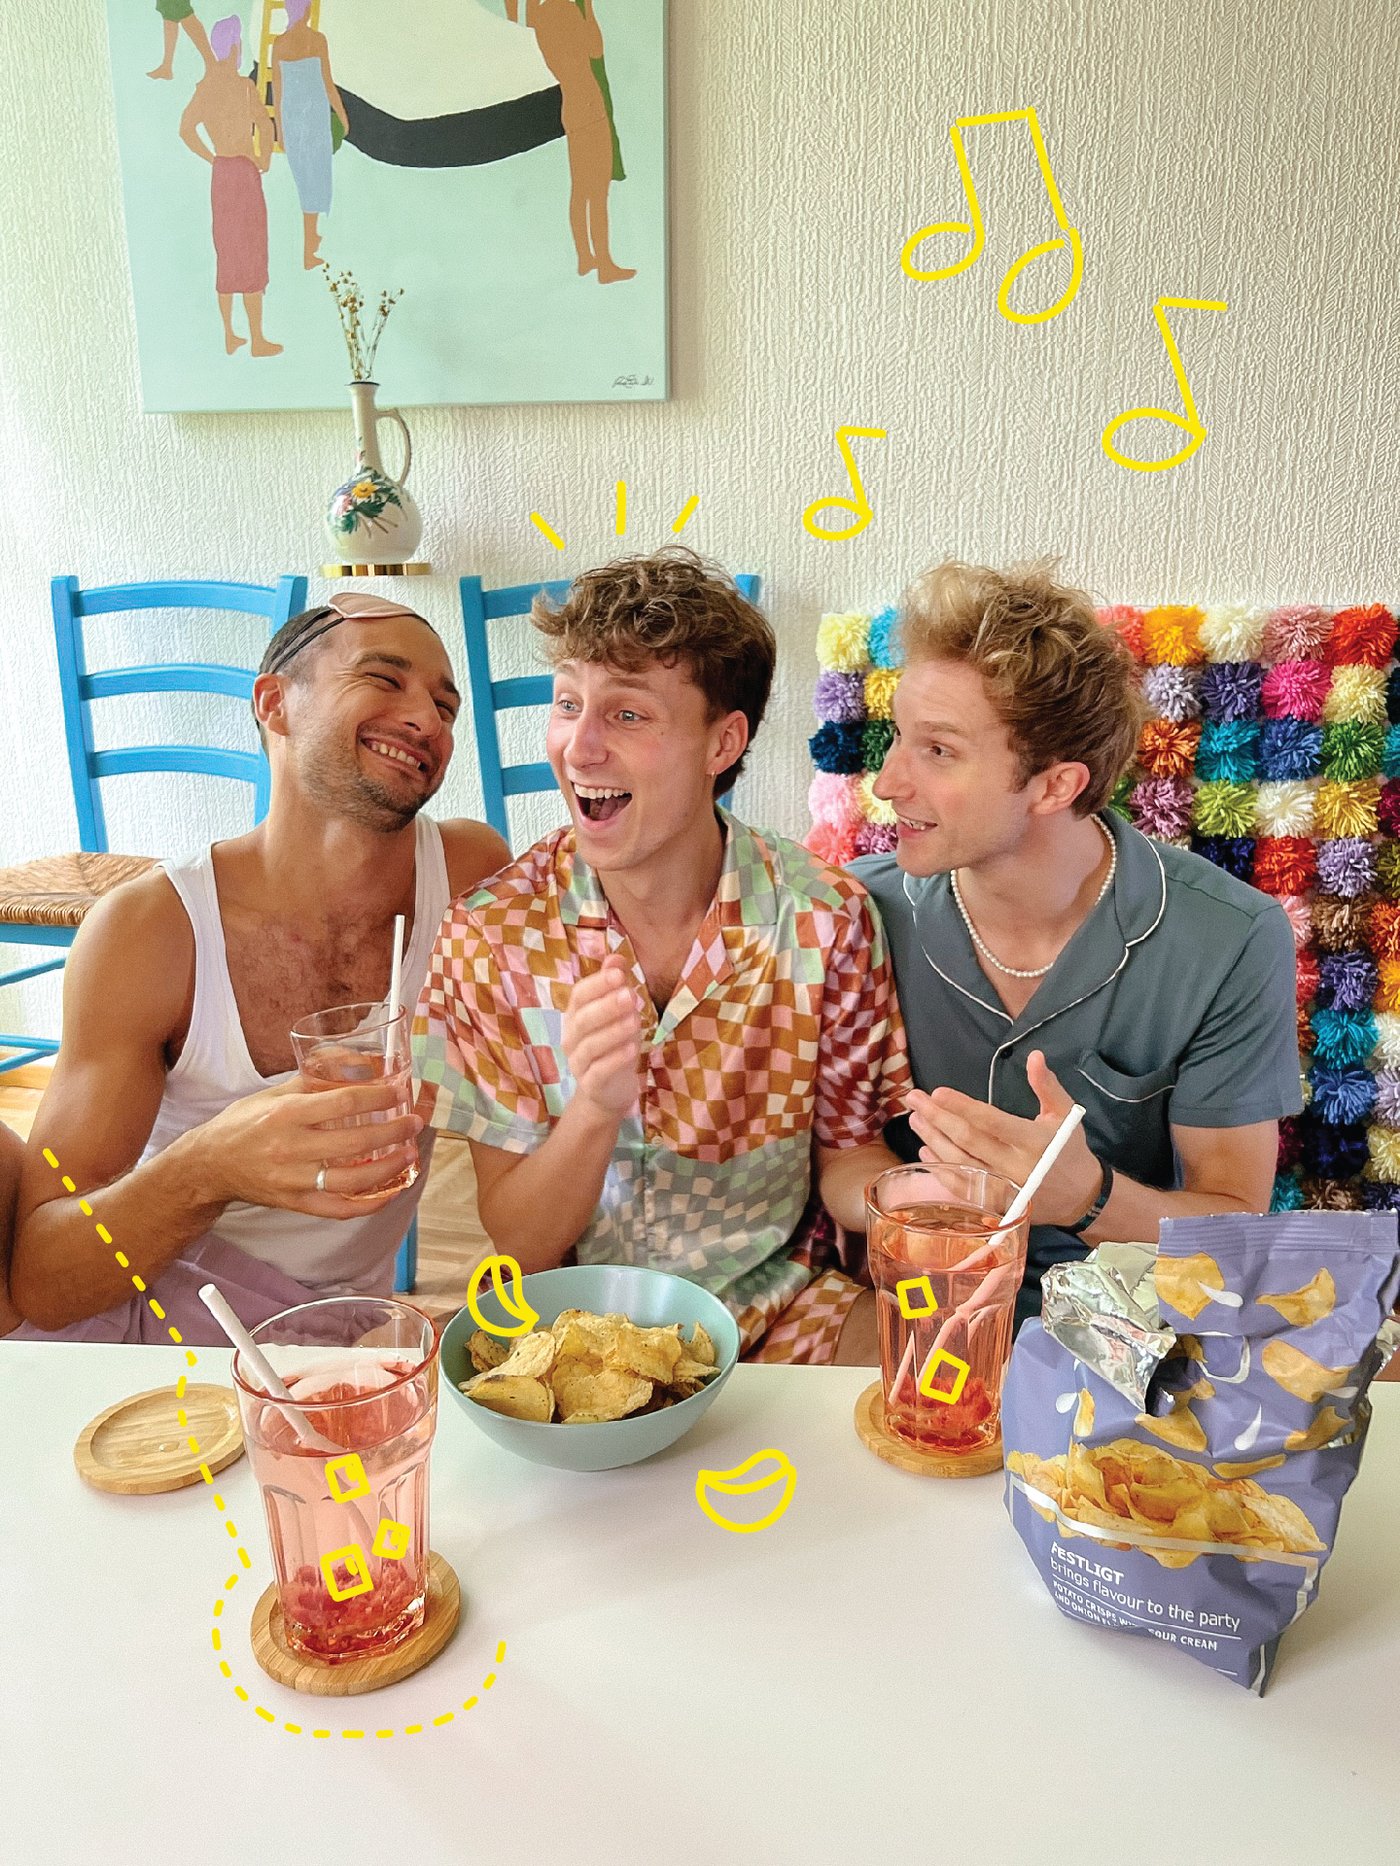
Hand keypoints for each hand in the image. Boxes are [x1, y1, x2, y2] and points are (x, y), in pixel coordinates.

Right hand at [195, 1076, 421, 1215]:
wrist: (209, 1165)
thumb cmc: (243, 1124)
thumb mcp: (274, 1094)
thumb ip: (313, 1082)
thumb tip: (355, 1064)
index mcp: (286, 1114)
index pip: (343, 1103)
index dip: (378, 1097)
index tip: (398, 1092)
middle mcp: (291, 1148)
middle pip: (355, 1142)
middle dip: (393, 1131)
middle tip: (414, 1122)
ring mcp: (293, 1180)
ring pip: (352, 1180)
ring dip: (389, 1168)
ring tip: (409, 1154)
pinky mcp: (295, 1203)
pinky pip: (339, 1209)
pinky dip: (368, 1204)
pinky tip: (389, 1191)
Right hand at [563, 954, 642, 1118]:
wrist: (609, 1091)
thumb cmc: (613, 1045)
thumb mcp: (618, 1014)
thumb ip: (614, 987)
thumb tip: (616, 957)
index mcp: (575, 1016)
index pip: (579, 996)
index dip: (598, 985)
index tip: (619, 975)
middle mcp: (571, 1038)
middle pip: (582, 1020)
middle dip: (606, 1006)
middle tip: (629, 995)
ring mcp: (578, 1063)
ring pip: (589, 1046)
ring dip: (613, 1032)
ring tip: (635, 1022)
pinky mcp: (591, 1085)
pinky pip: (598, 1072)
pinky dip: (614, 1060)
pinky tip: (632, 1049)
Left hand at [904, 1050, 1099, 1227]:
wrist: (1081, 1197)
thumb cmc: (1069, 1149)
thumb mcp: (1065, 1114)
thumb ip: (1047, 1085)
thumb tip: (1034, 1055)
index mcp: (1034, 1141)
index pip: (992, 1121)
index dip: (963, 1107)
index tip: (937, 1092)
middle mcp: (1016, 1166)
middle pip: (968, 1141)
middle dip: (937, 1118)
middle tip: (914, 1099)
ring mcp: (1004, 1189)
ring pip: (960, 1163)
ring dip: (933, 1139)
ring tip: (915, 1118)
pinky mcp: (996, 1204)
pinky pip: (962, 1188)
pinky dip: (941, 1169)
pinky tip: (925, 1150)